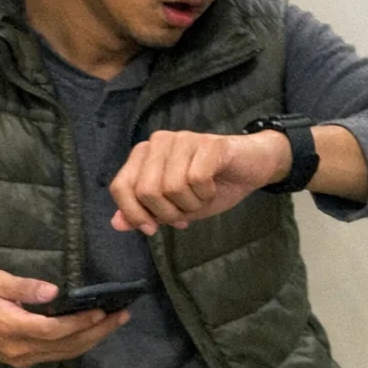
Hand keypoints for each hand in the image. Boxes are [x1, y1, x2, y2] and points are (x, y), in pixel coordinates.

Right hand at [0, 269, 127, 367]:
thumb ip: (22, 286)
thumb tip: (53, 291)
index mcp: (11, 327)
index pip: (55, 329)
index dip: (81, 323)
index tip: (102, 311)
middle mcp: (19, 349)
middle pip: (66, 345)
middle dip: (97, 331)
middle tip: (122, 316)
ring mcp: (22, 359)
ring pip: (64, 353)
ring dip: (92, 340)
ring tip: (114, 323)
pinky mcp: (22, 361)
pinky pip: (56, 355)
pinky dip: (77, 345)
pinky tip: (91, 333)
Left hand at [109, 129, 288, 234]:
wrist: (251, 169)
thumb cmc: (210, 187)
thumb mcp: (173, 208)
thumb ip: (144, 213)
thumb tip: (116, 224)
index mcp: (144, 154)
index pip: (121, 186)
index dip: (134, 214)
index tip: (153, 228)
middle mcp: (159, 141)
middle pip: (146, 191)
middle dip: (168, 213)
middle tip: (186, 211)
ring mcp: (183, 139)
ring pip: (172, 188)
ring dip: (191, 204)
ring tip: (202, 197)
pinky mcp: (209, 143)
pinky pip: (197, 179)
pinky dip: (206, 194)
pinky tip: (214, 187)